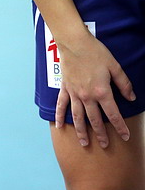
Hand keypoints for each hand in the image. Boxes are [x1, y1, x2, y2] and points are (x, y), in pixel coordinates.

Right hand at [55, 33, 134, 147]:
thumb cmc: (96, 53)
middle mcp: (87, 96)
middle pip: (95, 120)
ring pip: (78, 117)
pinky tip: (60, 127)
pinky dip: (59, 117)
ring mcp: (74, 94)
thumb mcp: (115, 67)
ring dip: (81, 131)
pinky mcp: (65, 90)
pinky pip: (61, 106)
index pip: (113, 114)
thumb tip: (131, 98)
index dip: (120, 126)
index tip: (125, 136)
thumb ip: (124, 84)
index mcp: (102, 91)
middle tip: (105, 145)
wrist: (75, 44)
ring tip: (85, 142)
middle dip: (101, 134)